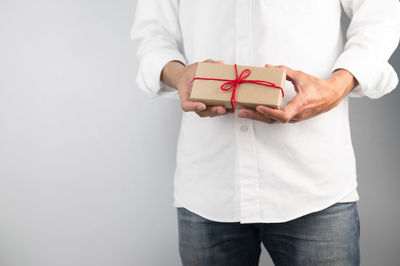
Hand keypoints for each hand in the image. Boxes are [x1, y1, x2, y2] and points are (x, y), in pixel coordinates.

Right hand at [161, 59, 233, 116]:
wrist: (186, 78)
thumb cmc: (189, 74)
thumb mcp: (195, 67)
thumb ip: (206, 64)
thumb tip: (220, 63)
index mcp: (185, 94)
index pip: (186, 105)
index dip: (194, 107)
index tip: (202, 105)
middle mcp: (192, 102)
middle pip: (201, 112)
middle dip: (212, 111)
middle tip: (221, 108)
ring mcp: (200, 105)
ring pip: (209, 113)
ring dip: (219, 112)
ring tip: (229, 109)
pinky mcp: (208, 105)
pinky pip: (214, 109)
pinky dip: (222, 110)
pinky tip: (231, 107)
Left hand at [237, 64, 357, 122]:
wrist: (331, 96)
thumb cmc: (317, 87)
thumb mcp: (301, 76)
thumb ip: (284, 71)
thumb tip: (268, 67)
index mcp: (300, 105)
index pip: (284, 115)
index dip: (271, 113)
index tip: (260, 107)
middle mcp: (296, 115)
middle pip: (273, 120)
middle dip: (257, 116)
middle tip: (242, 112)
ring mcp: (294, 118)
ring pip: (274, 121)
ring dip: (259, 117)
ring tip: (244, 112)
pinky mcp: (292, 118)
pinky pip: (276, 119)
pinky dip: (265, 116)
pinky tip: (255, 111)